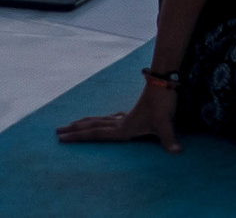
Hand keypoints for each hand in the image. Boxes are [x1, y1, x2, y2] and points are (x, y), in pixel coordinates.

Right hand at [57, 77, 181, 151]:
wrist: (166, 83)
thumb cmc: (164, 104)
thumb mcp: (166, 124)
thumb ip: (169, 139)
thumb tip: (178, 152)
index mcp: (123, 128)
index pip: (95, 133)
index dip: (78, 136)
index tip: (61, 138)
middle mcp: (121, 122)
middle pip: (93, 126)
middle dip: (75, 130)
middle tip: (57, 131)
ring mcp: (127, 116)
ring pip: (101, 120)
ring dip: (86, 122)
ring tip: (73, 124)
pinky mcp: (134, 111)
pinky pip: (114, 117)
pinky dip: (106, 118)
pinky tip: (109, 118)